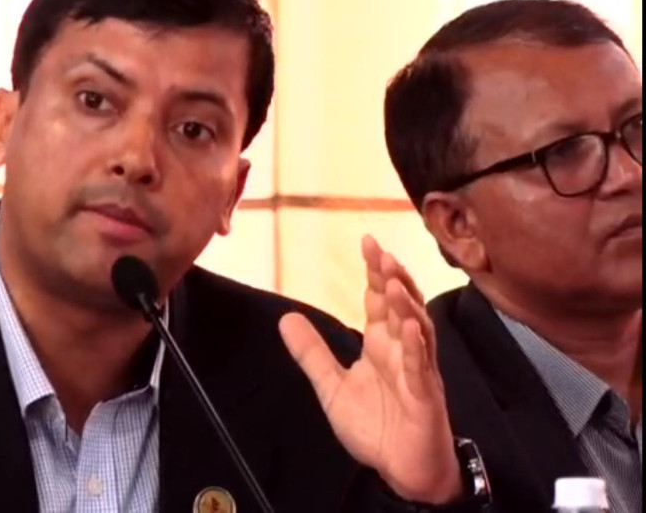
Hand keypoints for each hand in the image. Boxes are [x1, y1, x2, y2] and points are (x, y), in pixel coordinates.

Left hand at [279, 235, 460, 503]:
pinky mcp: (425, 398)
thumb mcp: (332, 386)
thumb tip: (286, 318)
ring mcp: (418, 372)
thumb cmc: (377, 427)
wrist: (402, 470)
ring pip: (417, 330)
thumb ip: (312, 353)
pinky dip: (415, 347)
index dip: (375, 272)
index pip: (379, 301)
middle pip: (400, 306)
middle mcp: (403, 351)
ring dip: (406, 304)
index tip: (367, 242)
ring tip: (393, 280)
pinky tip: (408, 328)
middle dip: (391, 277)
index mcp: (382, 346)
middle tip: (378, 249)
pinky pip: (421, 369)